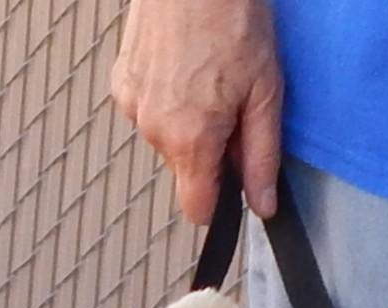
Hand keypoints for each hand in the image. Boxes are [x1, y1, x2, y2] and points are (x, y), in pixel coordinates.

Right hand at [111, 0, 283, 225]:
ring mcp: (132, 105)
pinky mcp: (122, 82)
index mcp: (190, 139)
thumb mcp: (265, 93)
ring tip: (207, 74)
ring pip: (167, 139)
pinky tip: (183, 65)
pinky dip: (167, 97)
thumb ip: (261, 157)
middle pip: (185, 169)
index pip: (197, 208)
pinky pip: (148, 110)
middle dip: (210, 148)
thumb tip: (262, 203)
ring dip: (188, 121)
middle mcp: (154, 129)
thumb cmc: (231, 16)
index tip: (235, 174)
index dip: (221, 198)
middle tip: (232, 101)